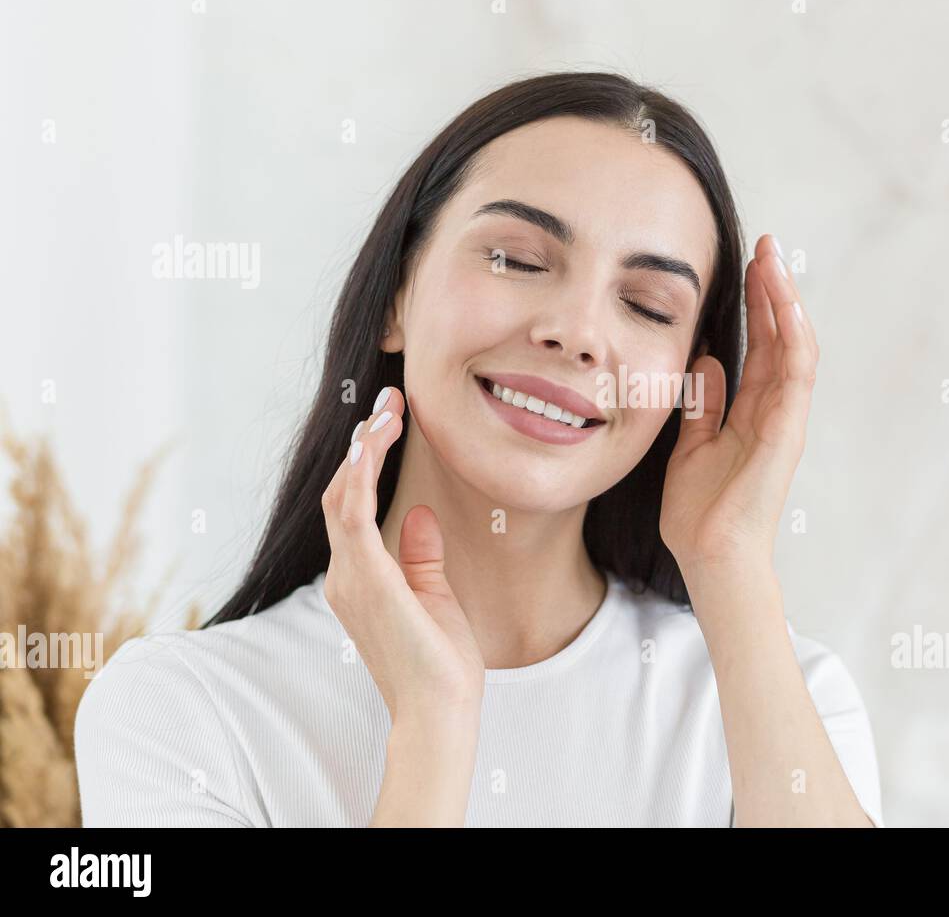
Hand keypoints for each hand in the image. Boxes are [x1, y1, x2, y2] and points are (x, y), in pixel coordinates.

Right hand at [320, 385, 484, 723]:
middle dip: (364, 443)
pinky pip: (354, 516)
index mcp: (360, 578)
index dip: (367, 460)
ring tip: (388, 411)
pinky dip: (360, 476)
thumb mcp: (434, 596)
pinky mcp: (366, 581)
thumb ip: (421, 555)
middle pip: (342, 493)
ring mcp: (351, 578)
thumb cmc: (439, 664)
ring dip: (364, 449)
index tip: (392, 420)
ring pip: (343, 496)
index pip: (354, 505)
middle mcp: (346, 575)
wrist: (439, 712)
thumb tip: (422, 514)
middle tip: (390, 402)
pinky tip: (372, 443)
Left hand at [660, 234, 818, 576]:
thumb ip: (704, 404)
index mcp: (751, 411)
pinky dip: (792, 339)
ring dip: (785, 303)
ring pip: (793, 348)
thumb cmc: (701, 512)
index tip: (746, 265)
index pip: (759, 346)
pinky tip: (784, 306)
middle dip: (773, 290)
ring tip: (773, 261)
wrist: (709, 557)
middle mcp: (773, 410)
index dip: (756, 304)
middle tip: (766, 244)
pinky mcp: (785, 434)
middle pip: (779, 337)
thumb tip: (706, 360)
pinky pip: (795, 377)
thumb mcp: (692, 445)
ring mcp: (784, 420)